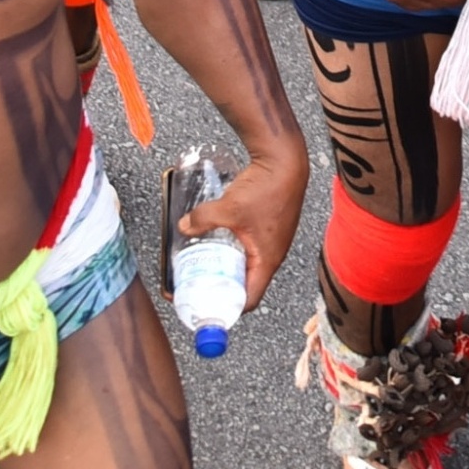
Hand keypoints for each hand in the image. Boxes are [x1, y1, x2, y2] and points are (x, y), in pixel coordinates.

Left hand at [181, 136, 307, 310]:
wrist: (286, 161)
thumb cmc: (267, 187)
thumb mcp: (229, 207)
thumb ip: (203, 219)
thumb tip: (182, 227)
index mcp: (267, 261)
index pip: (249, 300)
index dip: (226, 307)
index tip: (204, 306)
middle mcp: (272, 256)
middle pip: (245, 284)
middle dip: (221, 287)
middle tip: (198, 285)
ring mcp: (271, 241)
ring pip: (247, 265)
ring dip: (227, 268)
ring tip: (204, 264)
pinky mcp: (269, 227)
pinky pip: (249, 248)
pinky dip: (233, 250)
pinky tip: (218, 239)